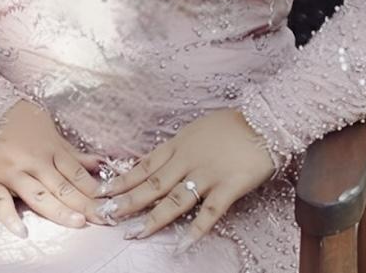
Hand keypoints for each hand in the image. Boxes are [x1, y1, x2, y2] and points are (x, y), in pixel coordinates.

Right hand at [0, 99, 108, 238]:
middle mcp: (33, 160)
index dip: (93, 188)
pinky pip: (0, 203)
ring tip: (77, 223)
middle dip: (84, 204)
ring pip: (38, 196)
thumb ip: (70, 150)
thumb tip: (98, 163)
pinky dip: (9, 218)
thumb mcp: (47, 126)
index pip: (76, 172)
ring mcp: (11, 171)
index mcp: (48, 147)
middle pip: (63, 186)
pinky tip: (22, 231)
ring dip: (59, 210)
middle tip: (102, 218)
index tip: (107, 202)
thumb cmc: (15, 115)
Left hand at [92, 108, 276, 254]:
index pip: (144, 165)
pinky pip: (210, 211)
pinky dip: (196, 229)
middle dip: (128, 201)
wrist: (264, 120)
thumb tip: (158, 161)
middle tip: (106, 214)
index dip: (123, 180)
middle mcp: (188, 160)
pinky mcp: (228, 186)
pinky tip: (183, 244)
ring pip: (174, 199)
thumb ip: (178, 147)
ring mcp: (207, 174)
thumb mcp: (197, 130)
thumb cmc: (231, 124)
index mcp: (179, 145)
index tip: (102, 191)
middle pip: (152, 184)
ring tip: (134, 233)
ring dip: (153, 218)